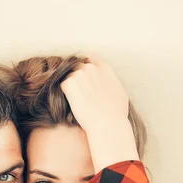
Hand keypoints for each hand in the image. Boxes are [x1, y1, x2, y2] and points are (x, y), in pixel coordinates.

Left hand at [60, 57, 138, 171]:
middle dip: (77, 78)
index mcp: (104, 68)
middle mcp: (91, 68)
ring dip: (71, 87)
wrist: (107, 124)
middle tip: (78, 93)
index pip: (90, 58)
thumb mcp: (120, 92)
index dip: (86, 68)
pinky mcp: (69, 84)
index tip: (84, 78)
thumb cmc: (117, 114)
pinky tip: (72, 105)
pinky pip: (62, 86)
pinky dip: (64, 94)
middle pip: (77, 67)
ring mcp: (79, 74)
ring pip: (69, 77)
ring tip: (77, 102)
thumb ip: (111, 82)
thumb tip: (108, 82)